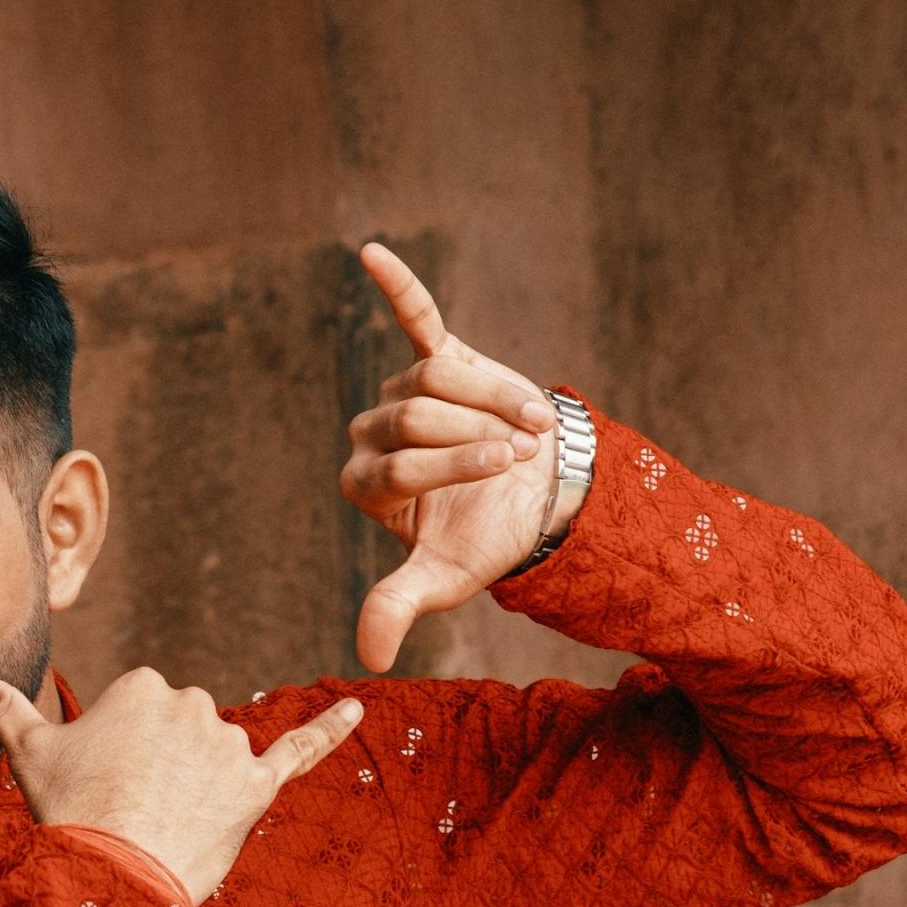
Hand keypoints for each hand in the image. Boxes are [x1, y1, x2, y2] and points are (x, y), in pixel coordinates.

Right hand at [0, 667, 363, 906]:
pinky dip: (333, 731)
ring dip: (201, 786)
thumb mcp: (26, 755)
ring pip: (219, 756)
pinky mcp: (259, 784)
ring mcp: (228, 743)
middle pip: (182, 730)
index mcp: (142, 686)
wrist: (112, 879)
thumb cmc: (68, 816)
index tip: (107, 785)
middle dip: (163, 767)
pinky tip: (363, 711)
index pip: (141, 710)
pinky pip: (301, 751)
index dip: (123, 753)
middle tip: (133, 811)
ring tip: (166, 826)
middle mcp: (191, 701)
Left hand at [341, 241, 559, 667]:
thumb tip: (368, 655)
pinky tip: (369, 251)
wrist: (541, 500)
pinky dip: (396, 283)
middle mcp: (372, 433)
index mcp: (365, 484)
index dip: (453, 464)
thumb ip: (398, 604)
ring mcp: (403, 391)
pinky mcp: (438, 353)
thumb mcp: (445, 577)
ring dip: (495, 396)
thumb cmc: (487, 539)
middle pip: (414, 414)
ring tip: (533, 424)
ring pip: (437, 374)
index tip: (506, 469)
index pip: (395, 463)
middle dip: (475, 434)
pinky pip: (414, 315)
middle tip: (522, 452)